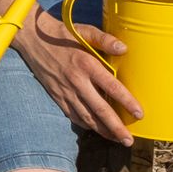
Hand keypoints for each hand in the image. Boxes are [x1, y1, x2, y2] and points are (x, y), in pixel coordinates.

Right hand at [14, 8, 144, 143]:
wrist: (33, 39)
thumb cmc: (62, 34)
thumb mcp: (84, 31)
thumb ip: (104, 40)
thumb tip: (124, 49)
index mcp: (86, 64)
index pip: (112, 87)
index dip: (127, 102)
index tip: (139, 114)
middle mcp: (77, 81)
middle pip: (100, 110)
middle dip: (116, 128)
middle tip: (129, 140)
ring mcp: (65, 91)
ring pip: (87, 117)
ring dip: (102, 131)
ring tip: (116, 139)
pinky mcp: (56, 96)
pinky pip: (73, 115)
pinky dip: (85, 124)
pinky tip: (96, 129)